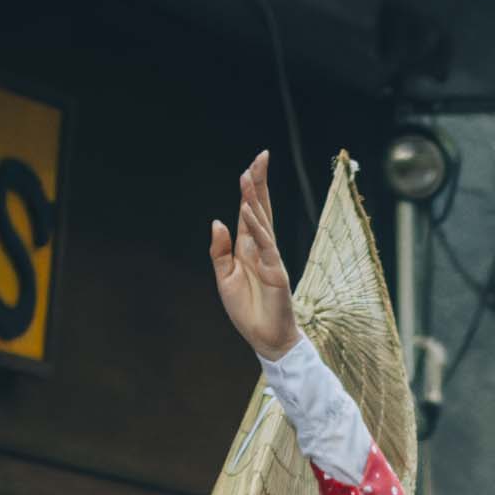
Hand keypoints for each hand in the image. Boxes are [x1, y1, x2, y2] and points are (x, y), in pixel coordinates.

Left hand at [208, 152, 300, 357]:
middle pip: (261, 208)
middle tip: (261, 156)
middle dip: (260, 182)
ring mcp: (271, 258)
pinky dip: (256, 227)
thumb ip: (219, 250)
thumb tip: (218, 221)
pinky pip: (265, 245)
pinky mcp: (276, 272)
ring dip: (255, 198)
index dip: (251, 188)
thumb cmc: (248, 310)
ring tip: (249, 176)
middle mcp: (261, 248)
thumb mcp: (224, 277)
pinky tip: (247, 210)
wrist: (265, 338)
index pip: (250, 211)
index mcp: (248, 247)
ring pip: (262, 221)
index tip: (252, 165)